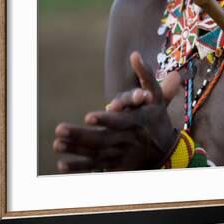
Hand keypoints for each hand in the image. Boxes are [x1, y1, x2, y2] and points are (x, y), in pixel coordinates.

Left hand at [53, 51, 178, 172]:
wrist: (167, 152)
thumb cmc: (157, 118)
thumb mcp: (156, 96)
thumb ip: (145, 75)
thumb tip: (134, 54)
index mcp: (137, 121)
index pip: (119, 121)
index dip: (104, 120)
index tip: (88, 117)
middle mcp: (128, 140)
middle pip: (102, 140)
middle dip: (80, 136)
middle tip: (60, 130)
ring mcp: (122, 156)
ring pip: (96, 154)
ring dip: (75, 151)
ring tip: (57, 144)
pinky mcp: (117, 167)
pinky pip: (96, 169)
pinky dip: (80, 169)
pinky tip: (63, 165)